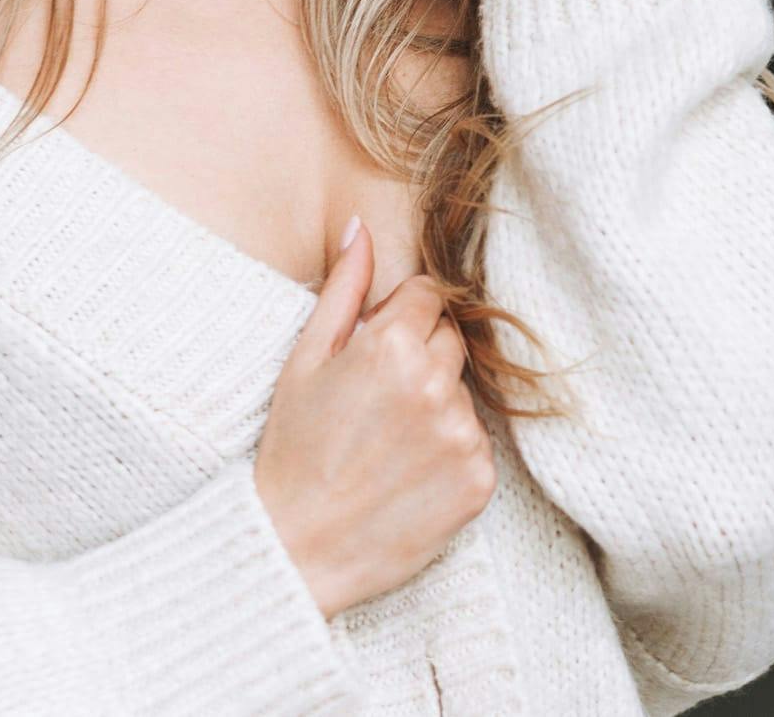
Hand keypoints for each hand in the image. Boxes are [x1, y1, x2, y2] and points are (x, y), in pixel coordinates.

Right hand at [253, 219, 496, 620]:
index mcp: (391, 345)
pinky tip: (407, 471)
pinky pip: (476, 442)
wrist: (298, 546)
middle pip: (450, 340)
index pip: (429, 296)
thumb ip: (343, 287)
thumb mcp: (305, 358)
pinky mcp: (480, 481)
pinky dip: (449, 451)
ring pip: (462, 392)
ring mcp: (462, 435)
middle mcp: (436, 385)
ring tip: (387, 441)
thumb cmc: (294, 447)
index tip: (377, 348)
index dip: (400, 317)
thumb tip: (362, 227)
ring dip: (435, 404)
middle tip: (376, 400)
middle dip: (420, 356)